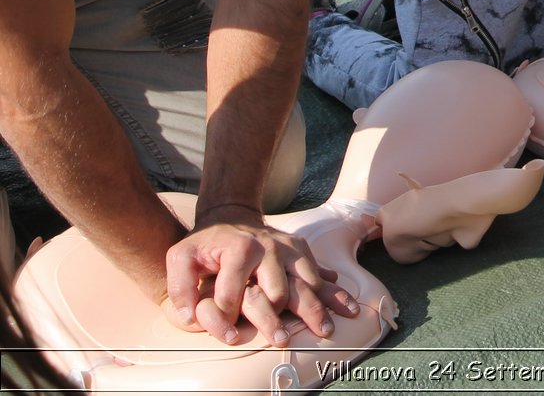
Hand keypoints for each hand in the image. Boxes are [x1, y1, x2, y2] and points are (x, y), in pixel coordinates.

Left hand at [164, 210, 358, 346]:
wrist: (231, 217)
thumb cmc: (205, 244)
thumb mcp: (181, 257)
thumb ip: (180, 285)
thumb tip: (188, 316)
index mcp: (240, 249)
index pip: (234, 290)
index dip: (226, 316)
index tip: (227, 337)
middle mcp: (270, 247)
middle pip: (279, 290)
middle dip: (280, 318)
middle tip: (283, 341)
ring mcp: (290, 248)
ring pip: (306, 282)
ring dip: (317, 308)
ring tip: (326, 330)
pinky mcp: (302, 249)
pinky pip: (319, 272)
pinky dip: (334, 290)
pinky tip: (348, 306)